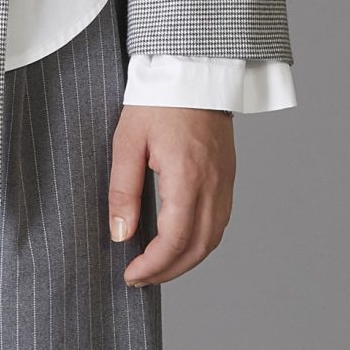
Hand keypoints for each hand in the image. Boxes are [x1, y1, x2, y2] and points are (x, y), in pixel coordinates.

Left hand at [108, 105, 233, 285]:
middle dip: (168, 271)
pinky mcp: (228, 177)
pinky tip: (178, 244)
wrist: (193, 70)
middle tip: (139, 279)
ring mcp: (225, 182)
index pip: (175, 240)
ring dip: (186, 261)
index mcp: (188, 177)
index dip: (153, 265)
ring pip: (213, 239)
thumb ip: (123, 190)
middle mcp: (213, 185)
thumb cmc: (157, 101)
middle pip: (198, 248)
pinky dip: (200, 243)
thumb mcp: (127, 142)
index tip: (130, 274)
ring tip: (156, 267)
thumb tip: (121, 234)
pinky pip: (219, 222)